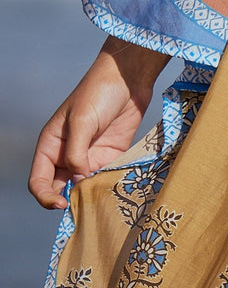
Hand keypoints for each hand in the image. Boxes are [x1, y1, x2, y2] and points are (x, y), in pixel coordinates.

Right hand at [27, 37, 169, 209]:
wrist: (128, 79)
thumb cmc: (98, 93)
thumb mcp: (82, 122)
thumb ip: (77, 153)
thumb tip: (77, 181)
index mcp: (51, 146)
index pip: (39, 181)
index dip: (46, 196)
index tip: (61, 204)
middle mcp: (67, 155)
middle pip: (61, 189)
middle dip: (69, 201)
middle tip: (84, 209)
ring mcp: (89, 157)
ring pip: (84, 187)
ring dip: (90, 197)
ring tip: (101, 203)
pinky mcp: (110, 156)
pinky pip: (105, 179)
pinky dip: (107, 188)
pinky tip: (115, 192)